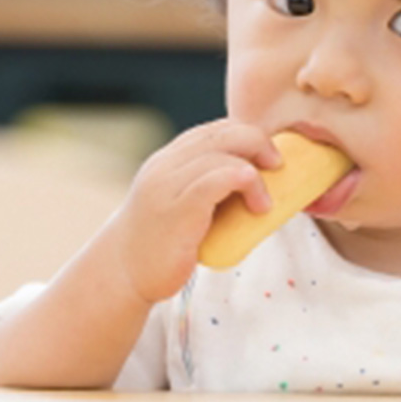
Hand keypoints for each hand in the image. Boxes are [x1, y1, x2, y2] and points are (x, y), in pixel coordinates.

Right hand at [96, 119, 282, 305]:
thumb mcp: (179, 203)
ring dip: (255, 172)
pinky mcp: (176, 210)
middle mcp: (166, 165)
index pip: (215, 129)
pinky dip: (243, 182)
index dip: (248, 135)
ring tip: (264, 203)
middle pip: (222, 133)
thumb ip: (204, 186)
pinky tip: (259, 203)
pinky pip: (215, 181)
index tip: (268, 158)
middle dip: (258, 142)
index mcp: (168, 159)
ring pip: (221, 154)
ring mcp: (167, 185)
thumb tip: (255, 184)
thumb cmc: (160, 242)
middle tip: (276, 167)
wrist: (124, 272)